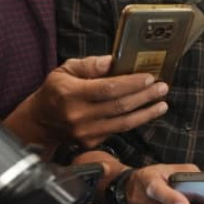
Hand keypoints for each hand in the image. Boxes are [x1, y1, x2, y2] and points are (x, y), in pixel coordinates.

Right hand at [10, 56, 168, 148]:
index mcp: (71, 93)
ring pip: (123, 123)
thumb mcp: (65, 70)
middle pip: (120, 106)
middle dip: (145, 96)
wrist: (40, 124)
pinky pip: (118, 131)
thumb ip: (89, 65)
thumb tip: (112, 61)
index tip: (149, 77)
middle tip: (162, 88)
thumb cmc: (55, 92)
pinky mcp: (91, 143)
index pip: (108, 88)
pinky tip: (147, 113)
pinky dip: (135, 121)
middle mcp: (79, 115)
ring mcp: (86, 132)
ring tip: (162, 103)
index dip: (131, 83)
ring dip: (146, 113)